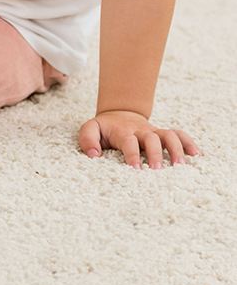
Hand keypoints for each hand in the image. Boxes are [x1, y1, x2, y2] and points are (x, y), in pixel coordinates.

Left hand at [79, 111, 199, 169]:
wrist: (119, 114)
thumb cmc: (104, 128)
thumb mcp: (90, 129)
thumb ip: (87, 139)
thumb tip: (93, 155)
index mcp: (123, 131)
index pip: (129, 142)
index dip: (132, 155)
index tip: (136, 169)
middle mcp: (141, 131)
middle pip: (151, 139)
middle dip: (155, 154)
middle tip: (158, 170)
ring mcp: (154, 132)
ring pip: (169, 135)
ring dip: (176, 149)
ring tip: (181, 166)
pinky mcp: (163, 134)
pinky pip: (178, 134)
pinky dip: (188, 142)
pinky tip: (196, 155)